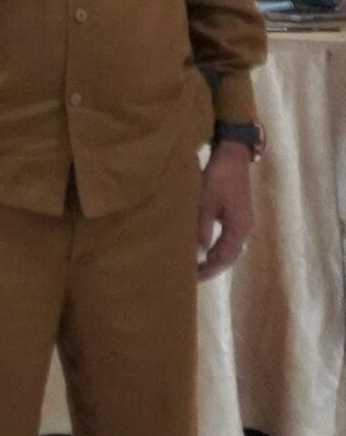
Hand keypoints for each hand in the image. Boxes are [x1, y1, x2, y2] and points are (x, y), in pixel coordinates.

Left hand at [196, 143, 253, 279]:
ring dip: (213, 259)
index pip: (225, 257)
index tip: (192, 280)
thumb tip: (197, 254)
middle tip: (190, 278)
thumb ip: (202, 229)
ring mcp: (242, 222)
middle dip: (211, 268)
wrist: (232, 156)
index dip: (209, 270)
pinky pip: (227, 238)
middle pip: (229, 256)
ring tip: (194, 268)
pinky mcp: (237, 215)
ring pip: (228, 248)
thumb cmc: (218, 178)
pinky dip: (215, 247)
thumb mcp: (205, 203)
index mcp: (240, 227)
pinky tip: (202, 250)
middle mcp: (245, 228)